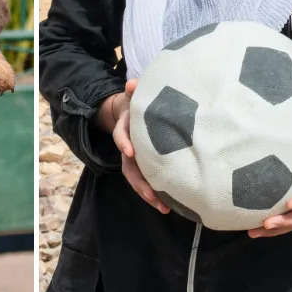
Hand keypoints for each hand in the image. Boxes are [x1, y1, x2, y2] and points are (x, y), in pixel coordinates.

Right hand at [112, 79, 169, 213]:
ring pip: (138, 179)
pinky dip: (157, 193)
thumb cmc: (140, 102)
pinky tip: (170, 205)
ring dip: (149, 194)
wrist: (133, 109)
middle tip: (151, 194)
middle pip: (129, 167)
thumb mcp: (136, 94)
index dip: (123, 142)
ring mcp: (137, 157)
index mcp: (127, 127)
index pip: (121, 135)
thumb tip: (131, 84)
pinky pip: (149, 181)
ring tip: (163, 207)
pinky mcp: (146, 164)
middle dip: (139, 182)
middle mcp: (129, 146)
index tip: (130, 151)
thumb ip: (134, 89)